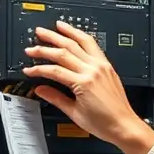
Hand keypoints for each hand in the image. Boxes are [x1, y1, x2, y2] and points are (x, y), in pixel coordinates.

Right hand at [22, 21, 153, 153]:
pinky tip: (74, 33)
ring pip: (80, 42)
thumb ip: (56, 98)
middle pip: (64, 52)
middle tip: (32, 47)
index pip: (54, 70)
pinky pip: (93, 46)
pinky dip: (82, 37)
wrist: (124, 125)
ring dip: (64, 33)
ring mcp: (102, 66)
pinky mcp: (108, 66)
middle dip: (45, 48)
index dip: (38, 69)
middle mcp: (93, 70)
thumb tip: (41, 89)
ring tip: (52, 27)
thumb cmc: (104, 123)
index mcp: (84, 83)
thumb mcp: (75, 113)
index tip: (29, 70)